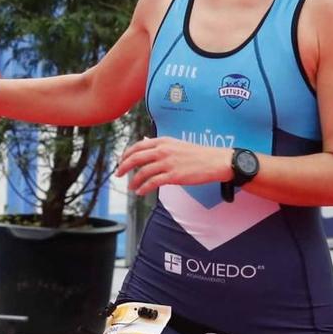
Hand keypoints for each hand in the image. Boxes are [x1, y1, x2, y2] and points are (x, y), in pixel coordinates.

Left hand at [115, 137, 234, 196]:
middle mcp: (163, 150)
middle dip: (124, 167)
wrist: (214, 161)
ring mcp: (168, 163)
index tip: (121, 161)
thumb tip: (145, 144)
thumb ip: (160, 146)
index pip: (137, 146)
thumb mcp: (176, 144)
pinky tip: (140, 192)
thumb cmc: (197, 154)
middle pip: (135, 158)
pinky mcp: (174, 176)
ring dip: (134, 181)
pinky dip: (144, 188)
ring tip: (131, 187)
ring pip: (142, 172)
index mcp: (163, 141)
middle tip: (118, 174)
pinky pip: (153, 183)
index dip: (126, 155)